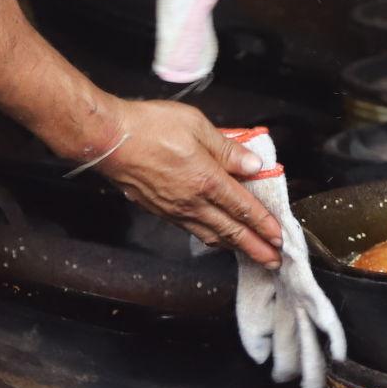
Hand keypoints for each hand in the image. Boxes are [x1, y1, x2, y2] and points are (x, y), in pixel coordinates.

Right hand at [89, 100, 282, 266]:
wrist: (107, 140)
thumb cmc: (148, 127)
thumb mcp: (197, 126)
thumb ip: (228, 148)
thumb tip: (253, 164)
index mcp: (207, 179)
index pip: (244, 208)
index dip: (264, 224)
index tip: (279, 236)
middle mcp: (192, 201)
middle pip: (232, 231)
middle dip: (256, 248)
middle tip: (273, 262)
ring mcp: (175, 209)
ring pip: (212, 235)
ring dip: (235, 248)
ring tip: (251, 255)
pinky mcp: (161, 211)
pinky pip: (193, 230)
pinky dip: (211, 239)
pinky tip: (217, 239)